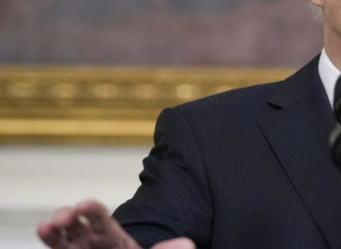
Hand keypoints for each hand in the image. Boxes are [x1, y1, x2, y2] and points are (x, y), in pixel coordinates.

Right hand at [37, 199, 194, 248]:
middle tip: (63, 217)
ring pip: (61, 240)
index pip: (102, 220)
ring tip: (45, 227)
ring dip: (52, 232)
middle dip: (67, 216)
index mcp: (112, 237)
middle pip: (76, 226)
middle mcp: (91, 242)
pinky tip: (44, 234)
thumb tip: (186, 244)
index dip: (93, 210)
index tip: (84, 205)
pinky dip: (50, 243)